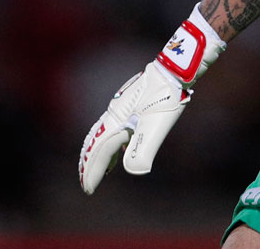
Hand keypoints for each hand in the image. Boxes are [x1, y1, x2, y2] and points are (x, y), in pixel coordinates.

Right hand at [78, 7, 224, 193]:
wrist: (173, 70)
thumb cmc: (166, 96)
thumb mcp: (158, 124)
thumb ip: (144, 148)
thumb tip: (134, 171)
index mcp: (117, 121)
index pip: (100, 151)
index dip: (94, 171)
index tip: (89, 189)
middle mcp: (113, 114)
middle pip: (95, 142)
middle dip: (89, 163)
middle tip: (86, 181)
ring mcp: (120, 108)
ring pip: (102, 134)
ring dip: (98, 152)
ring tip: (100, 169)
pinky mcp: (129, 104)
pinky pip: (112, 127)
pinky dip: (109, 142)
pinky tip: (120, 145)